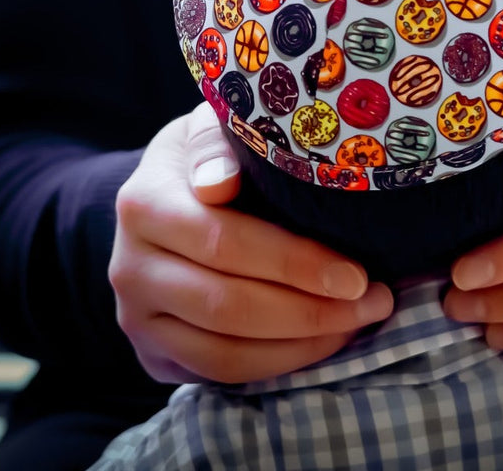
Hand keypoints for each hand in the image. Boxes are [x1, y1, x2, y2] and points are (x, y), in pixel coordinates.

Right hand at [110, 102, 392, 384]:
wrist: (158, 197)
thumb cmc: (205, 155)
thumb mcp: (208, 128)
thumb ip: (215, 144)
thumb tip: (218, 182)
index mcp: (143, 203)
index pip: (225, 242)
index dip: (294, 264)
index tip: (356, 274)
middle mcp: (130, 267)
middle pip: (227, 306)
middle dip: (311, 311)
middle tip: (372, 302)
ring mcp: (138, 318)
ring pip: (223, 353)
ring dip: (301, 346)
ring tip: (357, 323)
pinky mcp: (154, 354)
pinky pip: (219, 373)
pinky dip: (277, 364)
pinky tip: (321, 342)